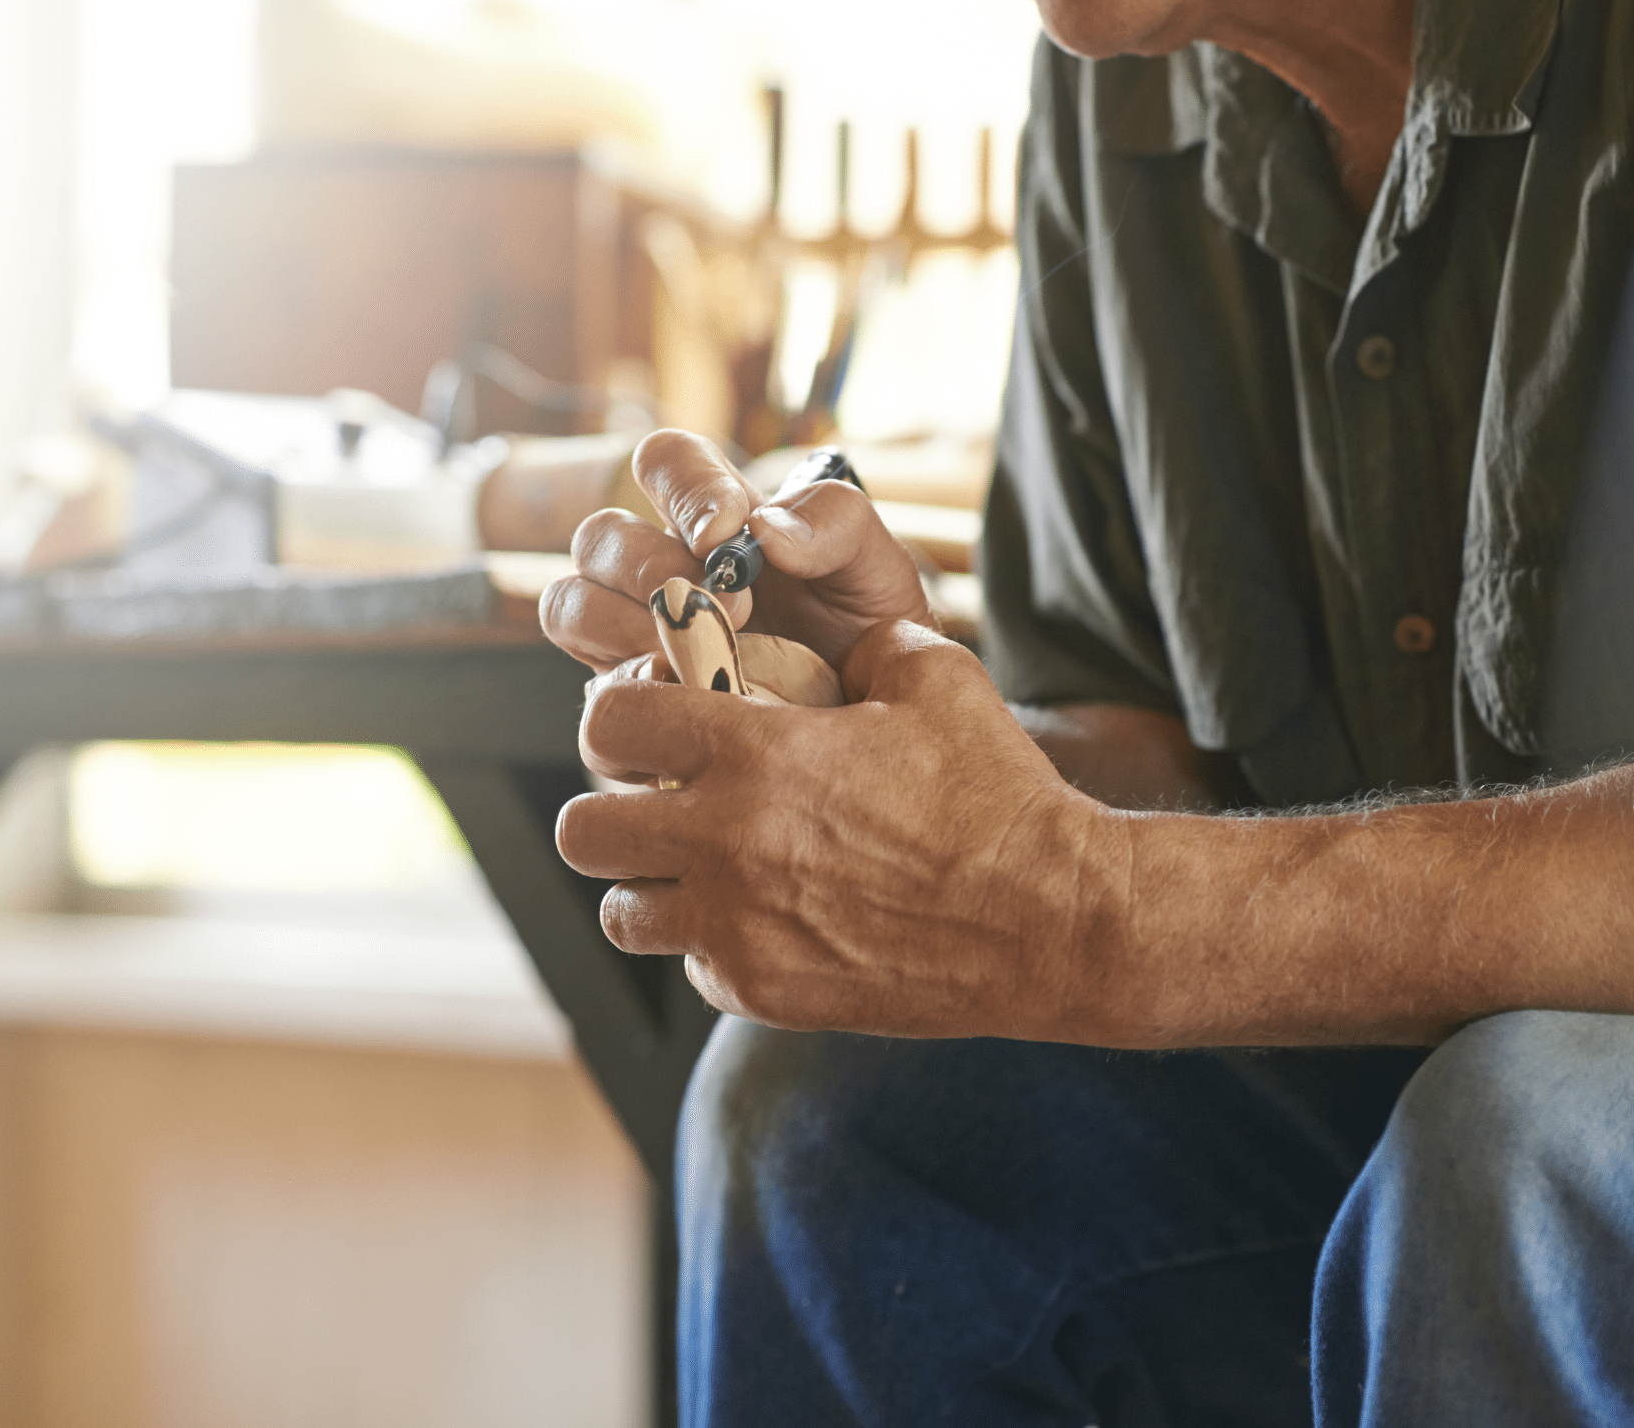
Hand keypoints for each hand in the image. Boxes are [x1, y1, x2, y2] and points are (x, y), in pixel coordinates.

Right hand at [539, 429, 932, 674]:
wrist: (873, 731)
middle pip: (599, 536)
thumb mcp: (876, 569)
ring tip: (692, 661)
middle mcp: (657, 567)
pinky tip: (690, 713)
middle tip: (728, 611)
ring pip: (570, 606)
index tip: (721, 532)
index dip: (680, 487)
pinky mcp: (629, 702)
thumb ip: (837, 524)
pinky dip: (631, 701)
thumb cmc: (870, 635)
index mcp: (715, 518)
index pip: (665, 462)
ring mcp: (632, 634)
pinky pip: (591, 696)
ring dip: (623, 629)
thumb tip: (767, 529)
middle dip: (651, 569)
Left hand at [556, 619, 1115, 1038]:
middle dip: (612, 810)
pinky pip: (693, 969)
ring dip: (650, 887)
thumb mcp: (936, 679)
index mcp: (754, 753)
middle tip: (658, 806)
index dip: (619, 713)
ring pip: (620, 913)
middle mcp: (726, 841)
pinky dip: (714, 947)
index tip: (650, 722)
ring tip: (702, 871)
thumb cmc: (997, 796)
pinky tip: (768, 922)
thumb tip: (844, 640)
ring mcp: (737, 926)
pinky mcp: (764, 992)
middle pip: (583, 831)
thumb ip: (868, 646)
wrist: (1051, 921)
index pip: (609, 721)